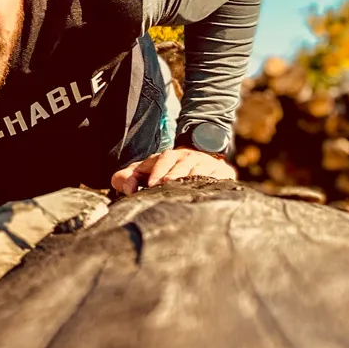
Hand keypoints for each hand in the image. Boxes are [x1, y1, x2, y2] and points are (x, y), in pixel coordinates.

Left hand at [110, 147, 236, 195]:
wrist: (202, 157)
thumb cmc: (168, 170)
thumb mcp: (147, 170)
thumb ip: (129, 177)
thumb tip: (125, 188)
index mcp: (169, 156)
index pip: (162, 160)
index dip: (156, 170)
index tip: (150, 183)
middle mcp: (188, 157)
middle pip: (181, 163)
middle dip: (174, 173)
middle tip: (167, 183)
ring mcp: (206, 164)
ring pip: (200, 170)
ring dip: (192, 177)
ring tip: (184, 187)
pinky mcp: (223, 172)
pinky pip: (219, 177)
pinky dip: (214, 182)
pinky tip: (208, 191)